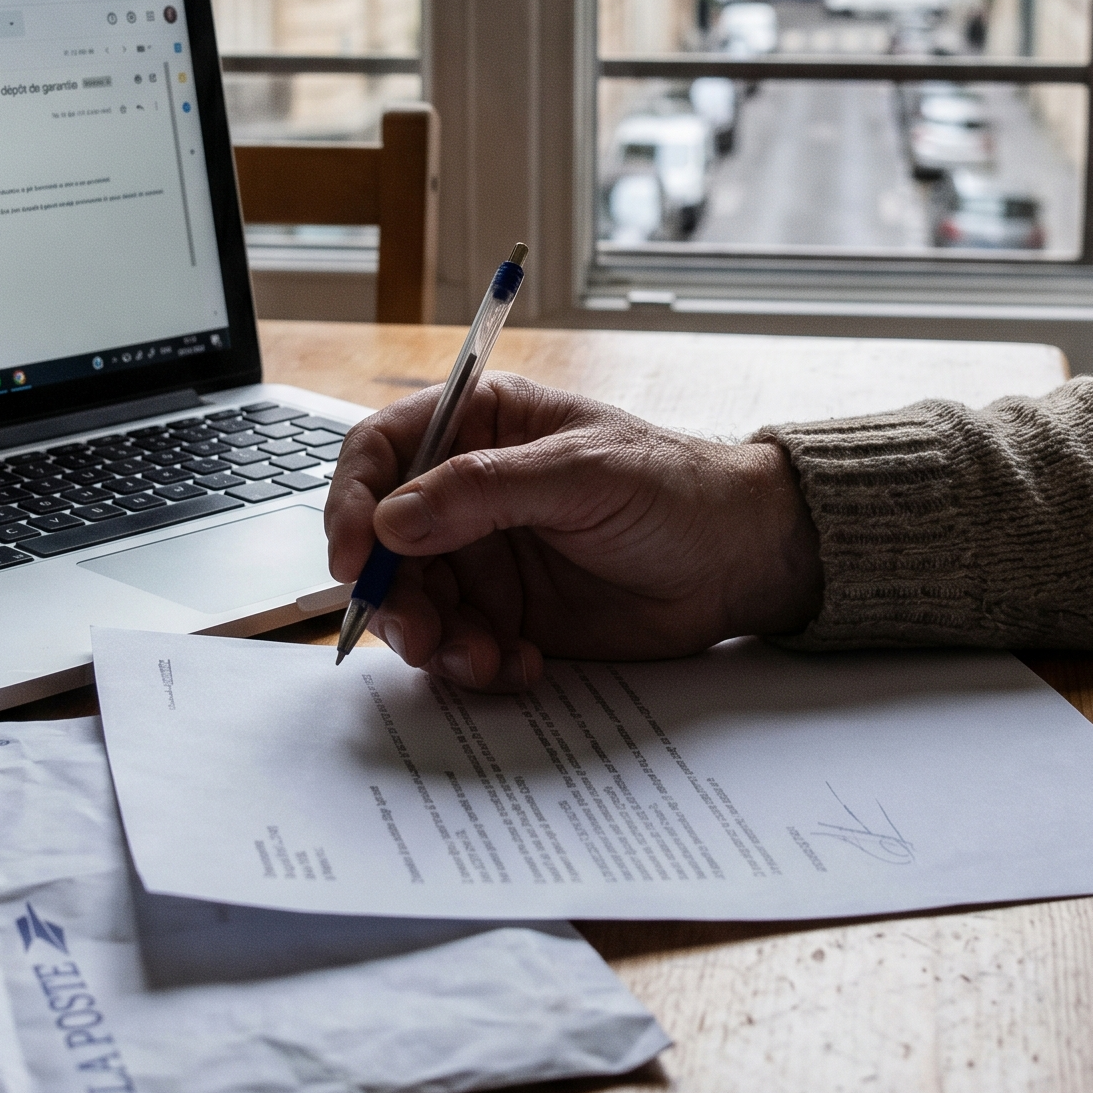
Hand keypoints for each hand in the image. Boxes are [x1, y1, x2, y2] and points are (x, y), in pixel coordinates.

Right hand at [323, 372, 822, 691]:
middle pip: (383, 542)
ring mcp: (485, 557)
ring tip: (483, 659)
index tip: (352, 557)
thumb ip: (484, 491)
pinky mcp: (507, 615)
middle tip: (420, 634)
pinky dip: (475, 665)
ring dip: (433, 640)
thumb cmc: (676, 488)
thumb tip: (392, 518)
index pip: (381, 452)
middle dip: (392, 593)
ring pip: (415, 603)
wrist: (740, 560)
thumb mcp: (582, 473)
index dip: (352, 502)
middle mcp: (468, 492)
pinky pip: (458, 647)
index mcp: (480, 427)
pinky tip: (520, 665)